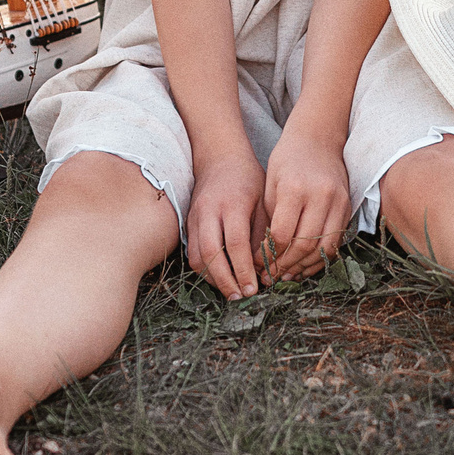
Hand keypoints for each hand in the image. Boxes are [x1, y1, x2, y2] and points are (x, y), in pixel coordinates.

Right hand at [187, 152, 267, 299]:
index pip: (235, 243)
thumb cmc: (248, 179)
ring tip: (231, 292)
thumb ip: (264, 232)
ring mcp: (195, 217)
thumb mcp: (264, 199)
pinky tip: (220, 278)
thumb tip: (265, 268)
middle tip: (240, 297)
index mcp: (232, 204)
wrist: (220, 157)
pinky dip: (205, 270)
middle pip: (211, 254)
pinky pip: (193, 252)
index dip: (244, 270)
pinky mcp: (188, 223)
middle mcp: (209, 211)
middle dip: (225, 280)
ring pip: (197, 256)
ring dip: (213, 279)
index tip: (254, 288)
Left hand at [261, 127, 351, 282]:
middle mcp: (321, 196)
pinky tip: (304, 265)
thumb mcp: (270, 183)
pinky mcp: (348, 207)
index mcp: (295, 188)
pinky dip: (320, 258)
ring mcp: (339, 202)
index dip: (270, 255)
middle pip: (305, 244)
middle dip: (286, 265)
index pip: (283, 234)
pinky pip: (336, 242)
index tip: (258, 264)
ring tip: (287, 275)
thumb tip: (265, 255)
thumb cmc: (287, 160)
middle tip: (271, 276)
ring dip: (304, 266)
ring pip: (324, 247)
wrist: (318, 139)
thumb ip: (271, 218)